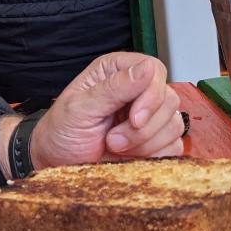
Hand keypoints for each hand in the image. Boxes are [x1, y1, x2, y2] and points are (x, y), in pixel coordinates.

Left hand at [27, 52, 183, 168]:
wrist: (56, 162)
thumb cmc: (61, 131)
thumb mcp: (80, 108)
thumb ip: (114, 88)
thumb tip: (147, 68)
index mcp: (117, 71)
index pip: (155, 70)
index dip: (150, 96)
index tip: (134, 119)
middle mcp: (136, 89)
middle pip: (169, 99)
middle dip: (143, 128)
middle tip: (112, 140)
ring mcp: (149, 116)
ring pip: (174, 124)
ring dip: (145, 143)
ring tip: (115, 147)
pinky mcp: (155, 141)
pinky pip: (174, 146)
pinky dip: (154, 155)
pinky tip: (130, 156)